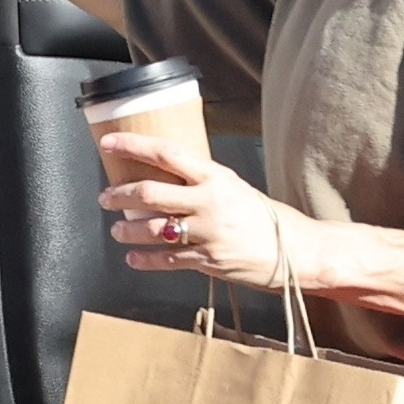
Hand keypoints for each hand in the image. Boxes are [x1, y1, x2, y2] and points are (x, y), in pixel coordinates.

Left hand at [102, 136, 296, 286]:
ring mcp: (208, 233)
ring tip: (117, 230)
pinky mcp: (208, 260)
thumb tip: (167, 178)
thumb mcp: (234, 188)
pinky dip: (145, 259)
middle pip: (150, 193)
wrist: (296, 251)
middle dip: (119, 195)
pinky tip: (134, 258)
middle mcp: (209, 202)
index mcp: (215, 177)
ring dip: (128, 230)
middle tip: (106, 197)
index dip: (133, 146)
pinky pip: (167, 260)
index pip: (166, 153)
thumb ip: (202, 183)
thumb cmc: (266, 219)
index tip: (109, 143)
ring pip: (153, 229)